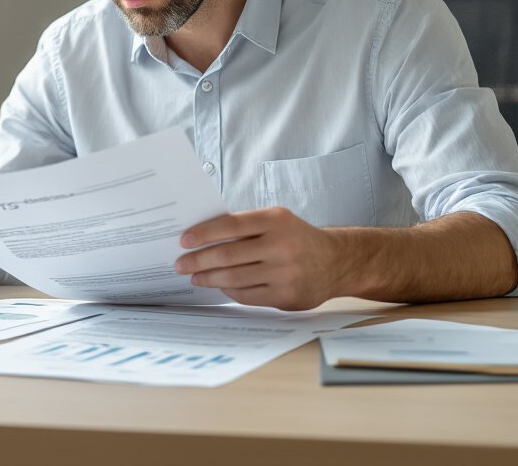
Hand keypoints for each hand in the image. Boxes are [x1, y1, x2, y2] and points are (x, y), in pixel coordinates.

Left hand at [174, 207, 338, 310]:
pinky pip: (247, 295)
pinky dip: (229, 291)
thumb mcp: (277, 221)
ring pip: (234, 277)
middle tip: (180, 264)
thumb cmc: (297, 238)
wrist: (336, 262)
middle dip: (198, 260)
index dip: (203, 233)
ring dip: (209, 278)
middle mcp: (281, 245)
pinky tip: (219, 286)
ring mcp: (285, 273)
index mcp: (276, 220)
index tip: (184, 240)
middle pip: (228, 254)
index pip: (230, 224)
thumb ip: (246, 227)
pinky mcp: (286, 296)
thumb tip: (203, 238)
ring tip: (195, 277)